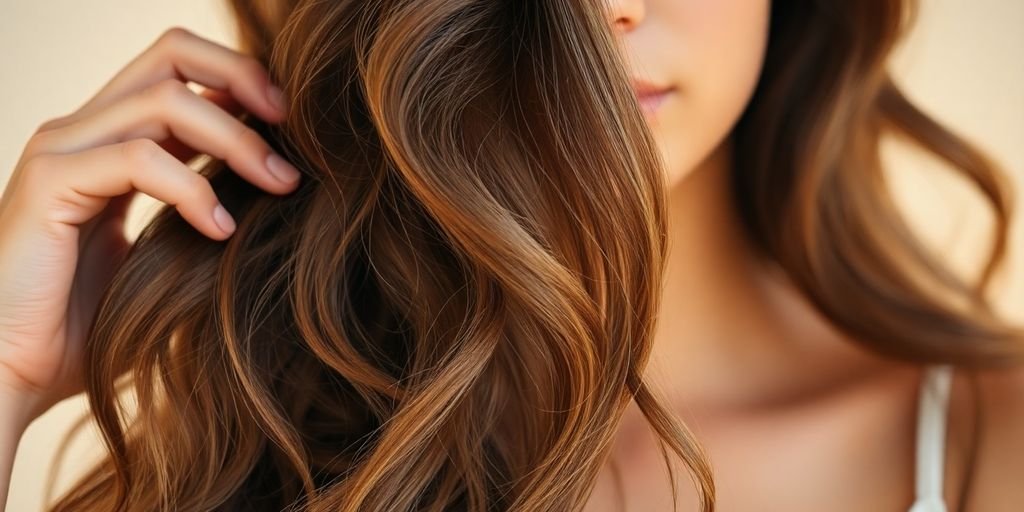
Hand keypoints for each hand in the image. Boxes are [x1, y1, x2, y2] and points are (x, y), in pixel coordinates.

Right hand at [0, 27, 300, 425]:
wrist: (16, 372)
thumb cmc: (96, 325)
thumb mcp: (168, 252)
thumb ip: (206, 208)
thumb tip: (283, 187)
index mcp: (114, 139)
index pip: (180, 70)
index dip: (241, 79)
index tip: (293, 125)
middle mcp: (85, 130)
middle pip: (172, 54)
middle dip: (245, 80)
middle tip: (294, 131)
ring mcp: (61, 150)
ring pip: (165, 101)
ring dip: (236, 139)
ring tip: (279, 184)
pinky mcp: (49, 183)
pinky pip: (138, 159)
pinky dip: (192, 188)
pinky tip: (219, 230)